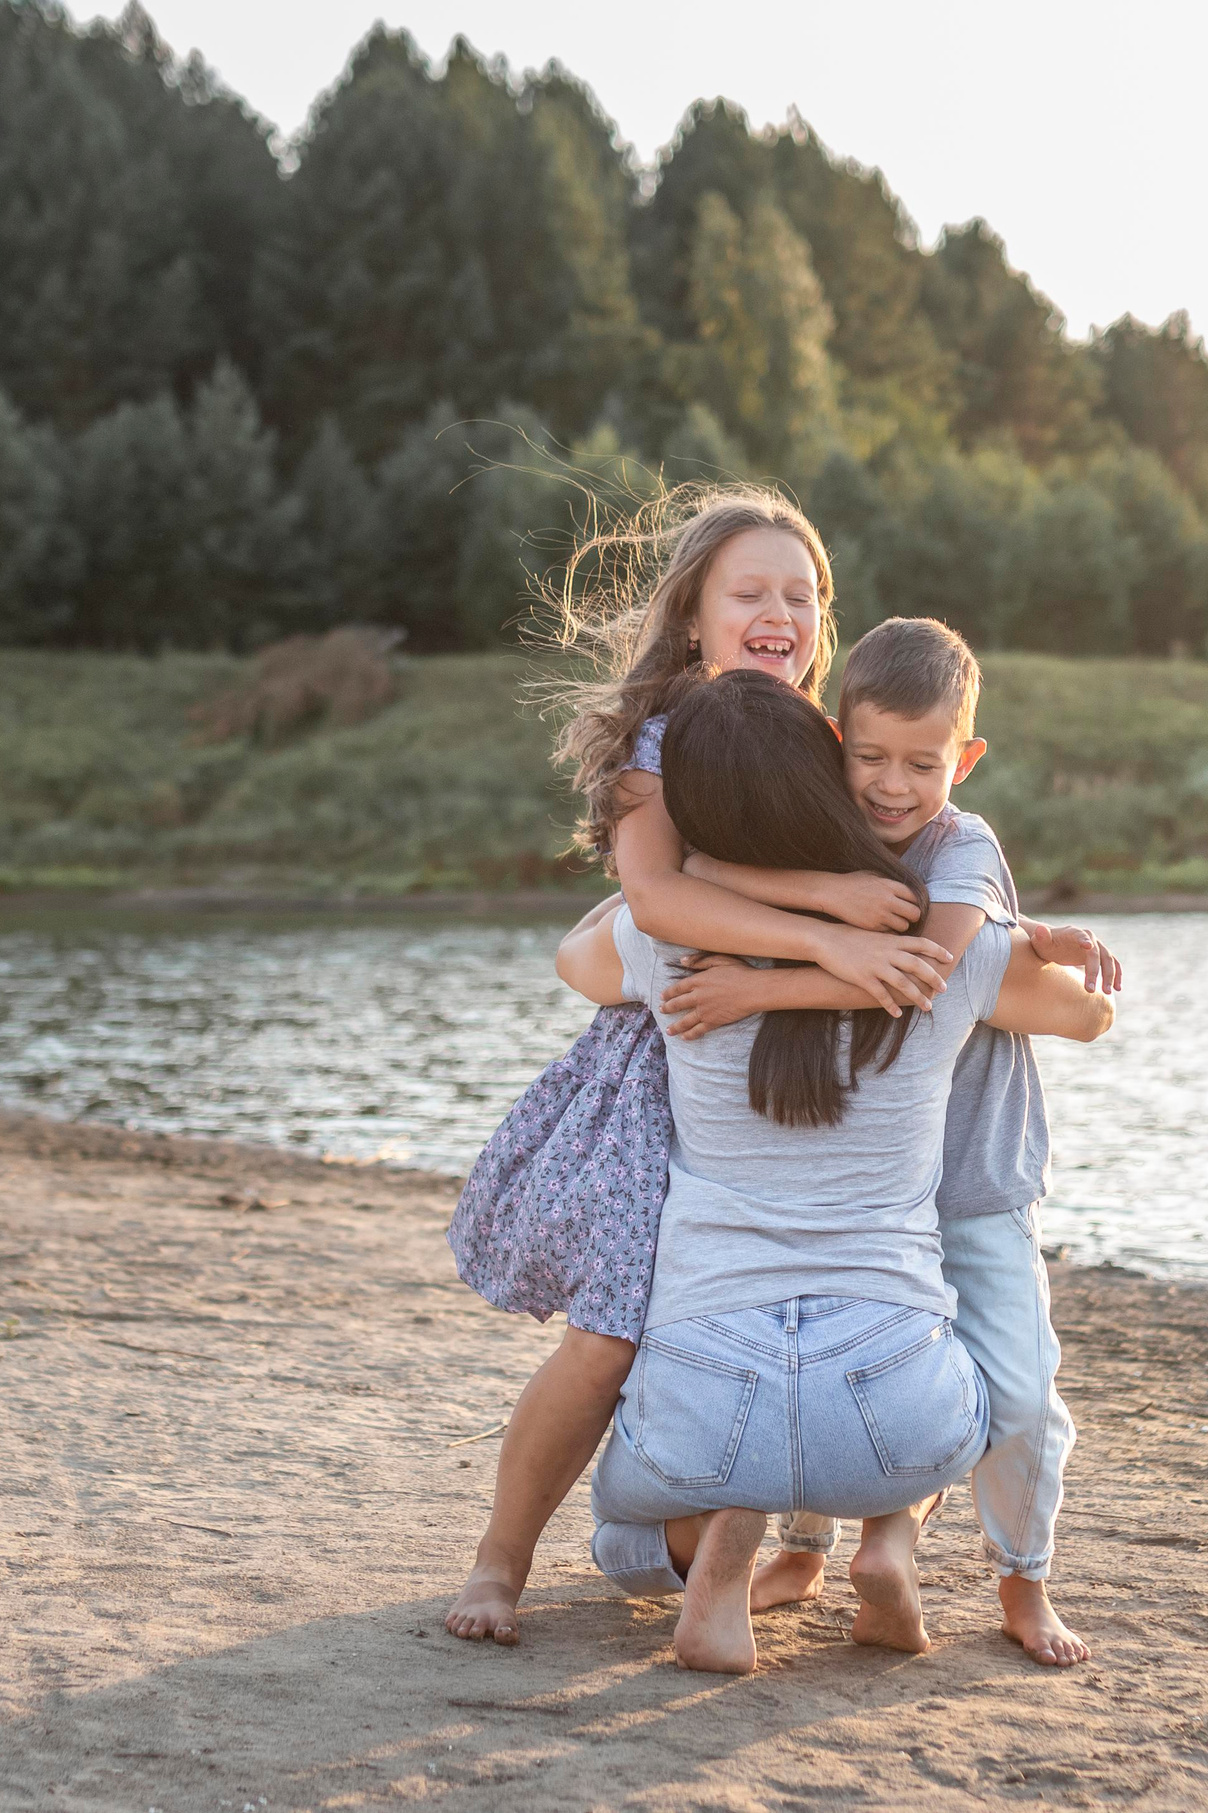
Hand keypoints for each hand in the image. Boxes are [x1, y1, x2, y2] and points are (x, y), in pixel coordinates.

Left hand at [661, 954, 759, 1039]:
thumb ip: (700, 960)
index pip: (677, 988)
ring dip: (675, 1026)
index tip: (662, 996)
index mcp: (698, 981)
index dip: (668, 993)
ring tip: (668, 1031)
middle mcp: (697, 997)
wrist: (753, 990)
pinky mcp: (713, 1021)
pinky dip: (690, 1035)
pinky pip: (698, 1030)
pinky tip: (684, 1037)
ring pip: (685, 1020)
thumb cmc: (739, 972)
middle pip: (677, 1004)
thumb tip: (683, 960)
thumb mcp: (719, 959)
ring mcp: (704, 1011)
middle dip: (667, 1008)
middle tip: (661, 1010)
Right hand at [812, 872, 922, 932]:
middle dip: (912, 916)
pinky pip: (890, 932)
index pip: (915, 897)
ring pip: (904, 926)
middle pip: (914, 913)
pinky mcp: (872, 926)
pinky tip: (881, 925)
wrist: (833, 893)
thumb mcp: (874, 875)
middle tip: (906, 916)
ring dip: (901, 924)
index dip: (915, 902)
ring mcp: (880, 915)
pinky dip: (888, 930)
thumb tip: (909, 891)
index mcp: (889, 886)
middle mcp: (887, 900)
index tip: (910, 904)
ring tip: (893, 921)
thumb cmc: (853, 883)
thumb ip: (891, 883)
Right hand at [812, 923, 951, 1017]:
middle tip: (943, 988)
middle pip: (918, 965)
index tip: (950, 958)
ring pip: (903, 983)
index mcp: (891, 940)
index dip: (938, 950)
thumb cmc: (847, 935)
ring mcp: (875, 966)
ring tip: (927, 1007)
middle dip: (933, 978)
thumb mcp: (873, 933)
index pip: (921, 943)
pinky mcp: (862, 977)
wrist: (825, 939)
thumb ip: (890, 940)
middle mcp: (887, 952)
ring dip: (917, 997)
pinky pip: (880, 994)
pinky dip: (890, 1005)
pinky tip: (897, 1014)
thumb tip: (903, 945)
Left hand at [1029, 922, 1122, 993]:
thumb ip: (1041, 937)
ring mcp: (1097, 947)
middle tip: (1089, 990)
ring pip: (1108, 960)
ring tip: (1106, 992)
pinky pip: (1113, 965)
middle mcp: (1089, 938)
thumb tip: (1040, 930)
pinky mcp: (1101, 956)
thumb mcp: (1040, 942)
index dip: (1084, 940)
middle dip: (1094, 971)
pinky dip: (1117, 975)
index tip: (1088, 947)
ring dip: (1109, 976)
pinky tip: (1118, 989)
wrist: (1053, 945)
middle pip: (1096, 954)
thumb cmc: (1045, 944)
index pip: (1081, 935)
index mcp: (1074, 932)